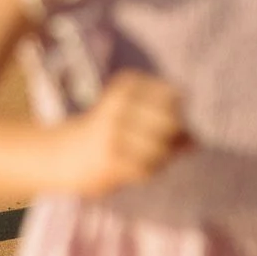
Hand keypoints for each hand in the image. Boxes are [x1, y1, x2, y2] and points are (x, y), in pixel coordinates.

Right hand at [50, 72, 186, 195]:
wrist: (59, 155)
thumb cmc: (108, 134)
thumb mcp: (137, 118)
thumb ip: (170, 126)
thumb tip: (197, 142)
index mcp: (127, 83)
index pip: (175, 96)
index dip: (176, 114)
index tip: (156, 123)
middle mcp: (119, 102)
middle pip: (173, 122)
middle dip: (172, 139)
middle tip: (154, 145)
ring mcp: (113, 130)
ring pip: (162, 148)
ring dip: (160, 159)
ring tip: (140, 158)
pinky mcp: (110, 158)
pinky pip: (148, 169)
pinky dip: (146, 172)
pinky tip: (129, 170)